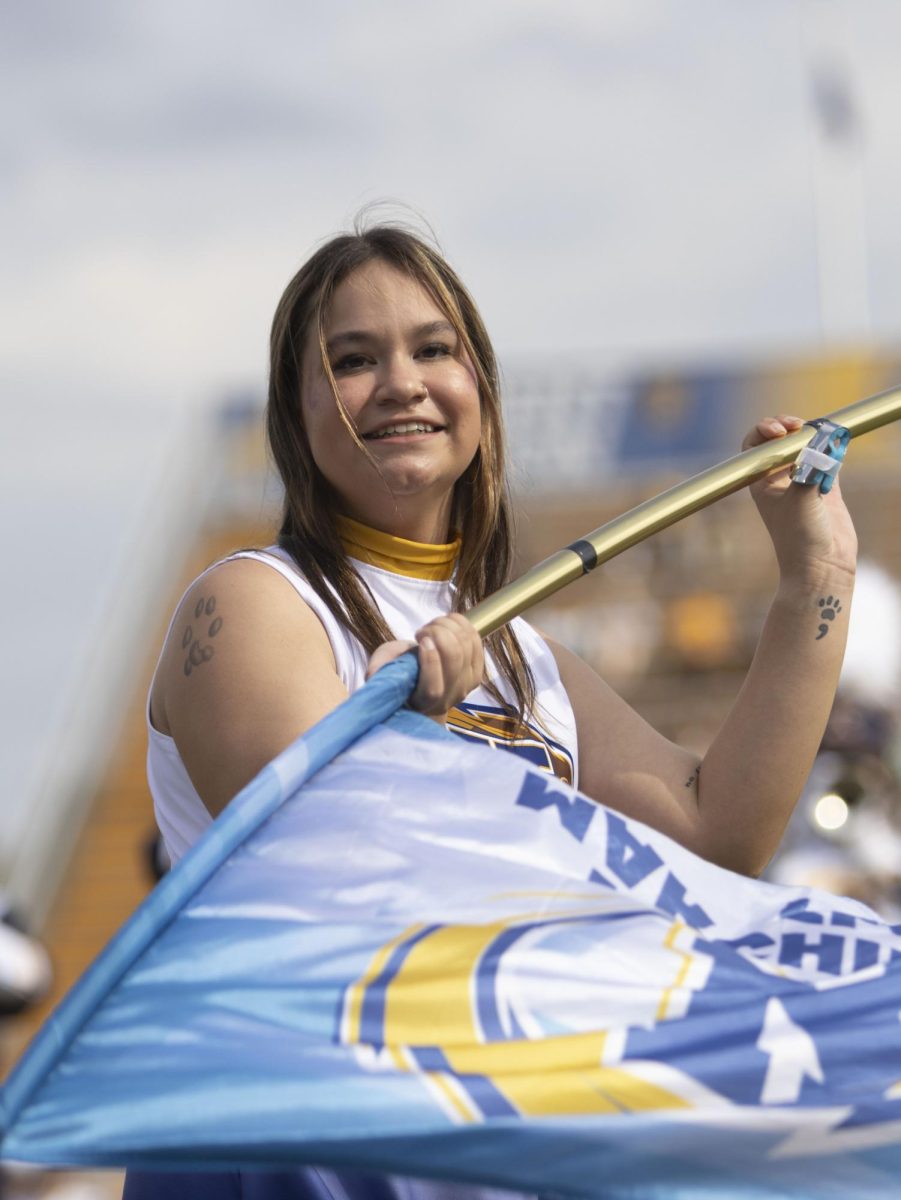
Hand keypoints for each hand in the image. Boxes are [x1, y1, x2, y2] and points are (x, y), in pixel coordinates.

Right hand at [366, 613, 483, 718]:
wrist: (423, 681)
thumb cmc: (401, 672)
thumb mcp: (383, 669)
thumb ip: (377, 669)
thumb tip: (374, 673)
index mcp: (422, 701)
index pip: (433, 687)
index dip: (430, 661)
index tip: (421, 640)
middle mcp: (448, 697)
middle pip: (454, 659)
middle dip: (438, 633)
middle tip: (422, 631)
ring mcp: (467, 685)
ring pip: (466, 645)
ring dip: (448, 625)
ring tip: (433, 625)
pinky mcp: (478, 671)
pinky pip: (476, 641)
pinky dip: (462, 624)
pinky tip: (448, 622)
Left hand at [742, 413, 856, 586]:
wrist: (822, 566)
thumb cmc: (800, 537)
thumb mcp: (800, 500)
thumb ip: (810, 469)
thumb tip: (822, 441)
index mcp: (761, 481)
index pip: (755, 445)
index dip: (765, 430)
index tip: (782, 431)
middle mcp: (780, 478)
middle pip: (781, 440)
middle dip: (790, 427)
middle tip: (801, 426)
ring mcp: (804, 480)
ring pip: (806, 445)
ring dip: (815, 435)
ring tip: (824, 436)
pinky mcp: (827, 486)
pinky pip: (829, 457)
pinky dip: (833, 447)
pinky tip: (837, 447)